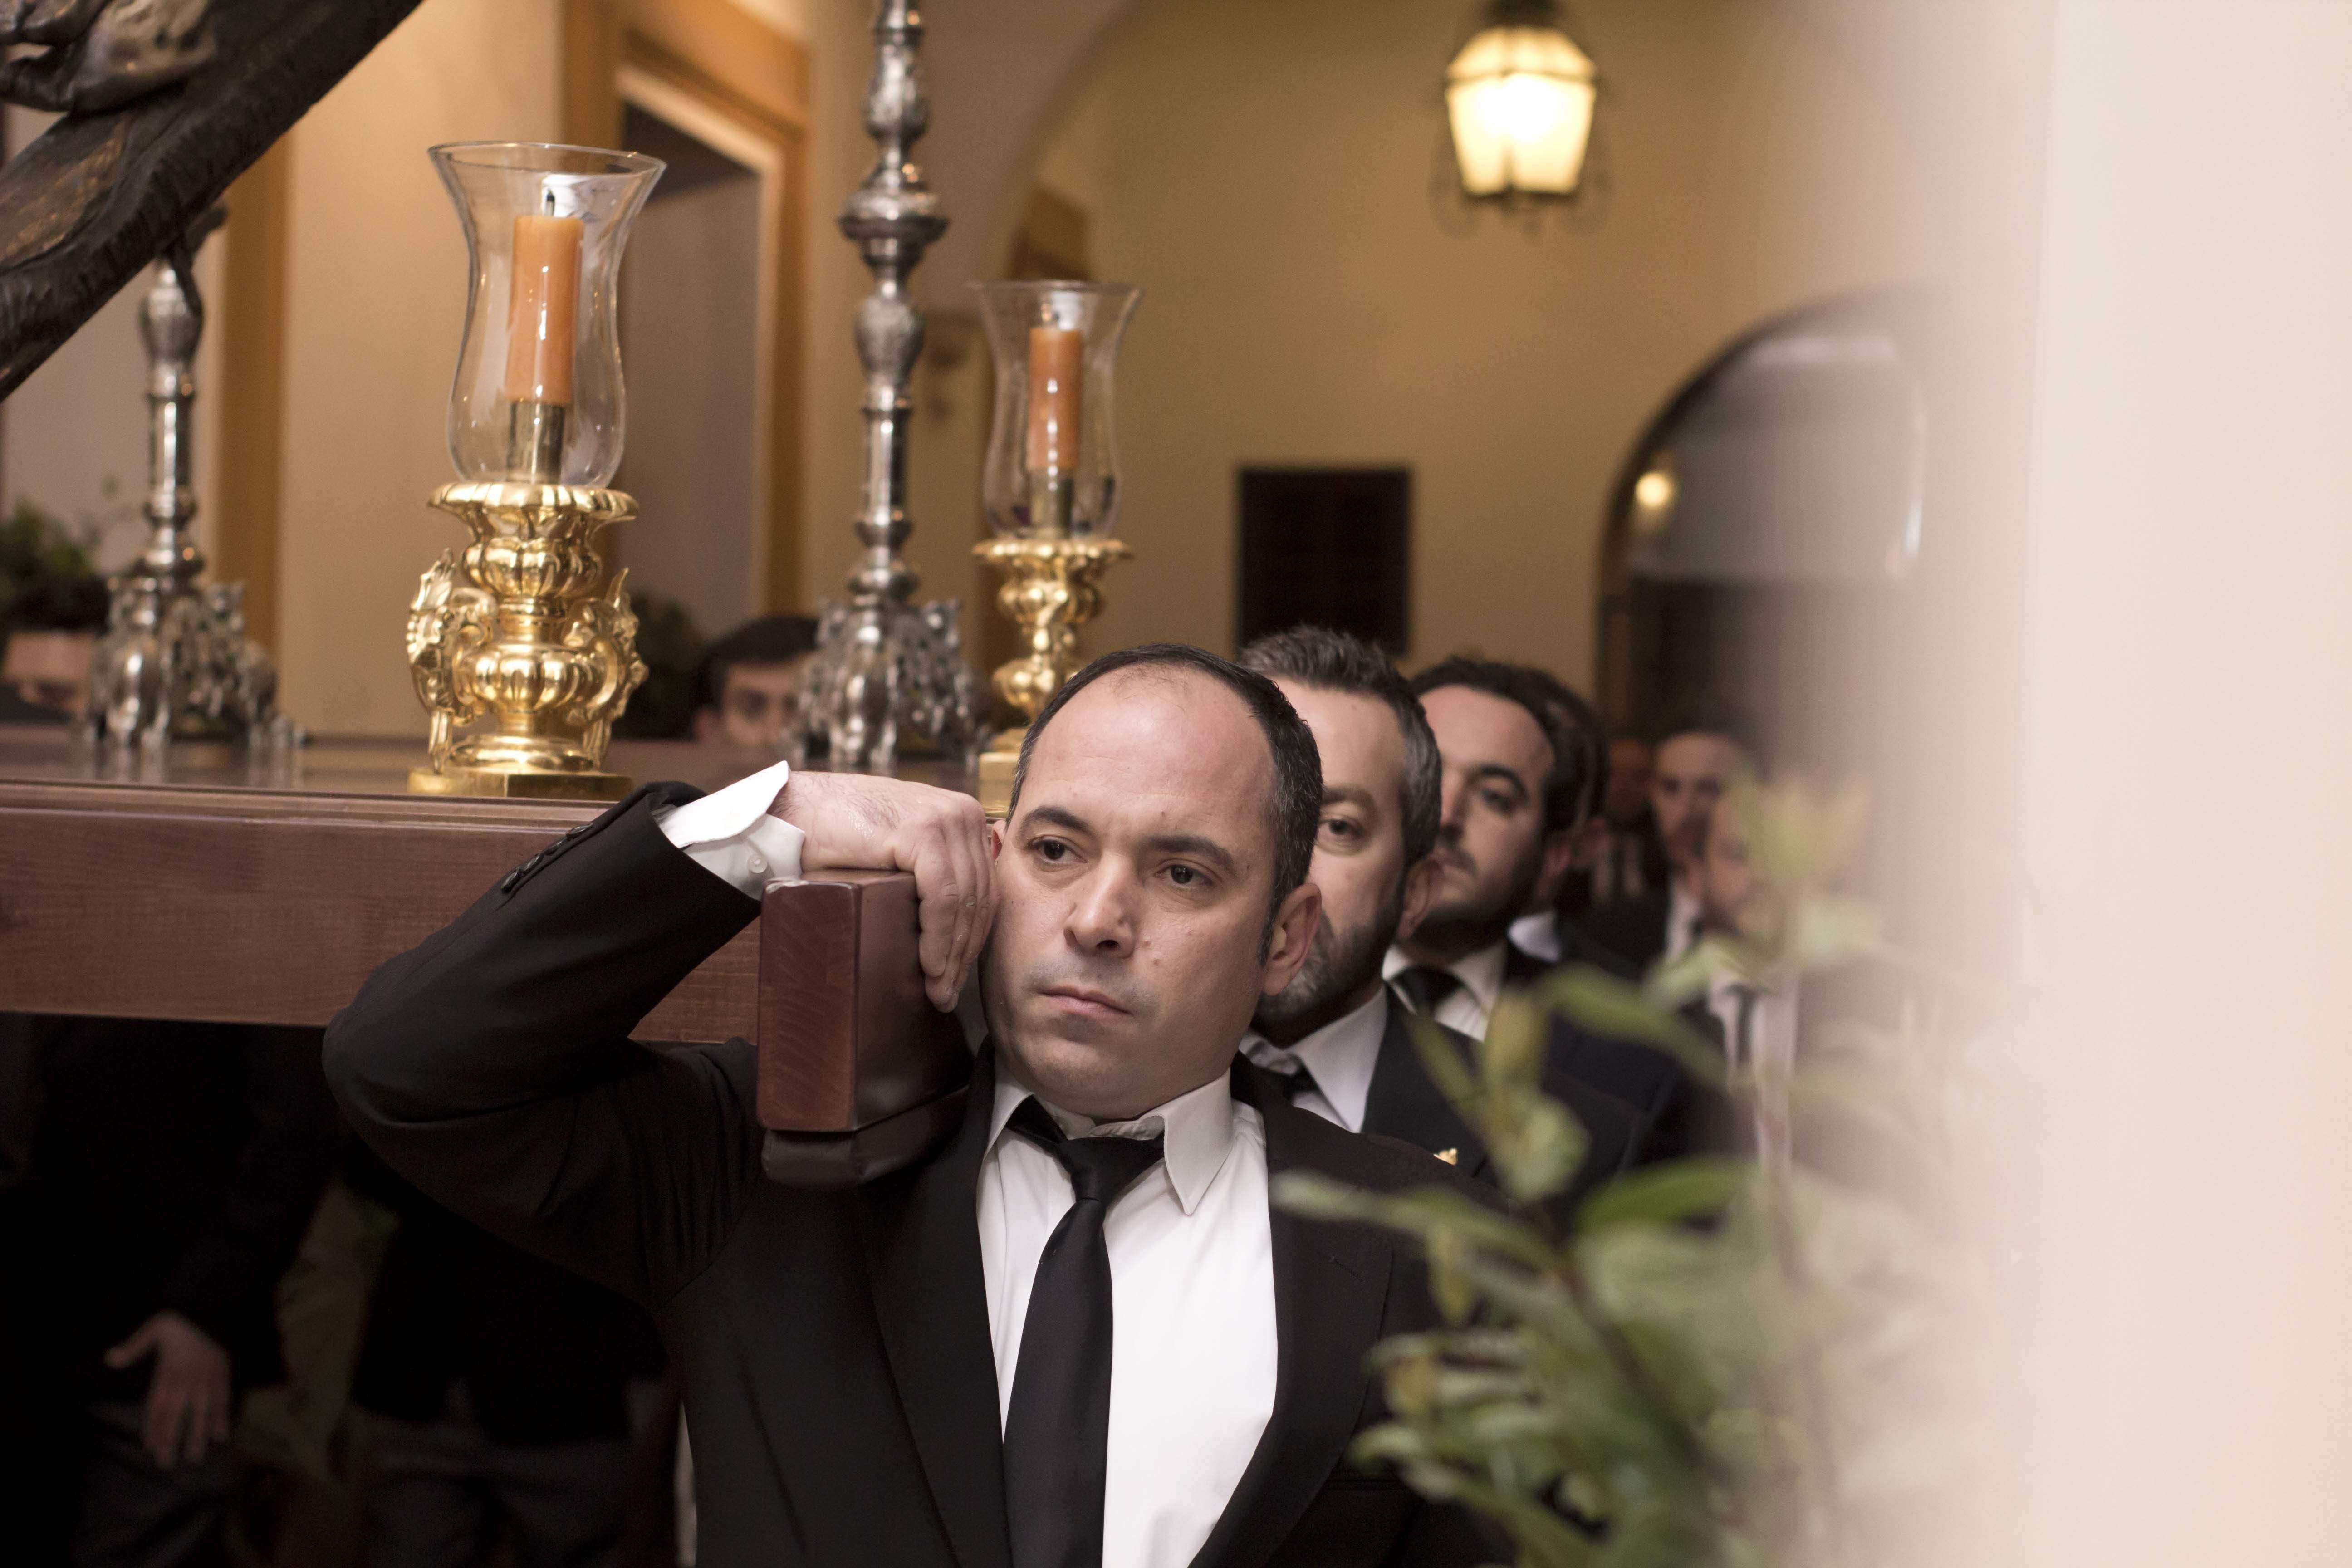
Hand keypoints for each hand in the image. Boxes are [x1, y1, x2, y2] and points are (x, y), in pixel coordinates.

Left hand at [104, 1310, 230, 1468]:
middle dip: (173, 1438)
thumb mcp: (154, 1329)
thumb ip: (134, 1346)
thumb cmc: (178, 1324)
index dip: (155, 1427)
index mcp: (170, 1369)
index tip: (151, 1448)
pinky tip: (221, 1435)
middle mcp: (188, 1377)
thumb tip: (110, 1358)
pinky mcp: (223, 1373)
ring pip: (202, 1410)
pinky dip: (223, 1416)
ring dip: (198, 1434)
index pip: (160, 1403)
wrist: (212, 1309)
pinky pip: (224, 1398)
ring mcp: (208, 1377)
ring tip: (195, 1457)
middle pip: (179, 1412)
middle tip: (167, 1463)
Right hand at [773, 772, 996, 1009]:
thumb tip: (960, 933)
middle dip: (964, 953)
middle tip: (948, 995)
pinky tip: (929, 966)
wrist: (794, 811)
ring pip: (965, 902)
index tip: (957, 977)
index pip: (983, 888)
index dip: (973, 939)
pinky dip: (938, 937)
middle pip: (979, 898)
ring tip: (938, 991)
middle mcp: (964, 813)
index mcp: (964, 817)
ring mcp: (945, 819)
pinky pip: (943, 898)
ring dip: (952, 954)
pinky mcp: (922, 832)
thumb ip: (935, 870)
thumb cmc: (839, 836)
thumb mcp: (901, 849)